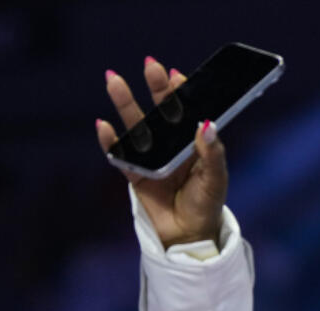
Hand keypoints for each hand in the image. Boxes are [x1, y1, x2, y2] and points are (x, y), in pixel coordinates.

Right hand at [96, 56, 227, 247]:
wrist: (188, 235)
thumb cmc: (206, 205)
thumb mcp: (216, 179)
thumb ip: (213, 153)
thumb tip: (207, 123)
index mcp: (193, 143)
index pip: (187, 111)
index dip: (181, 92)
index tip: (176, 75)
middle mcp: (171, 145)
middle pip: (161, 111)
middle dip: (155, 88)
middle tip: (149, 64)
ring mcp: (151, 157)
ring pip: (136, 126)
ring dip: (124, 103)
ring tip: (113, 80)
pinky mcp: (135, 173)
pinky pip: (119, 154)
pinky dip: (110, 141)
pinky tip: (103, 126)